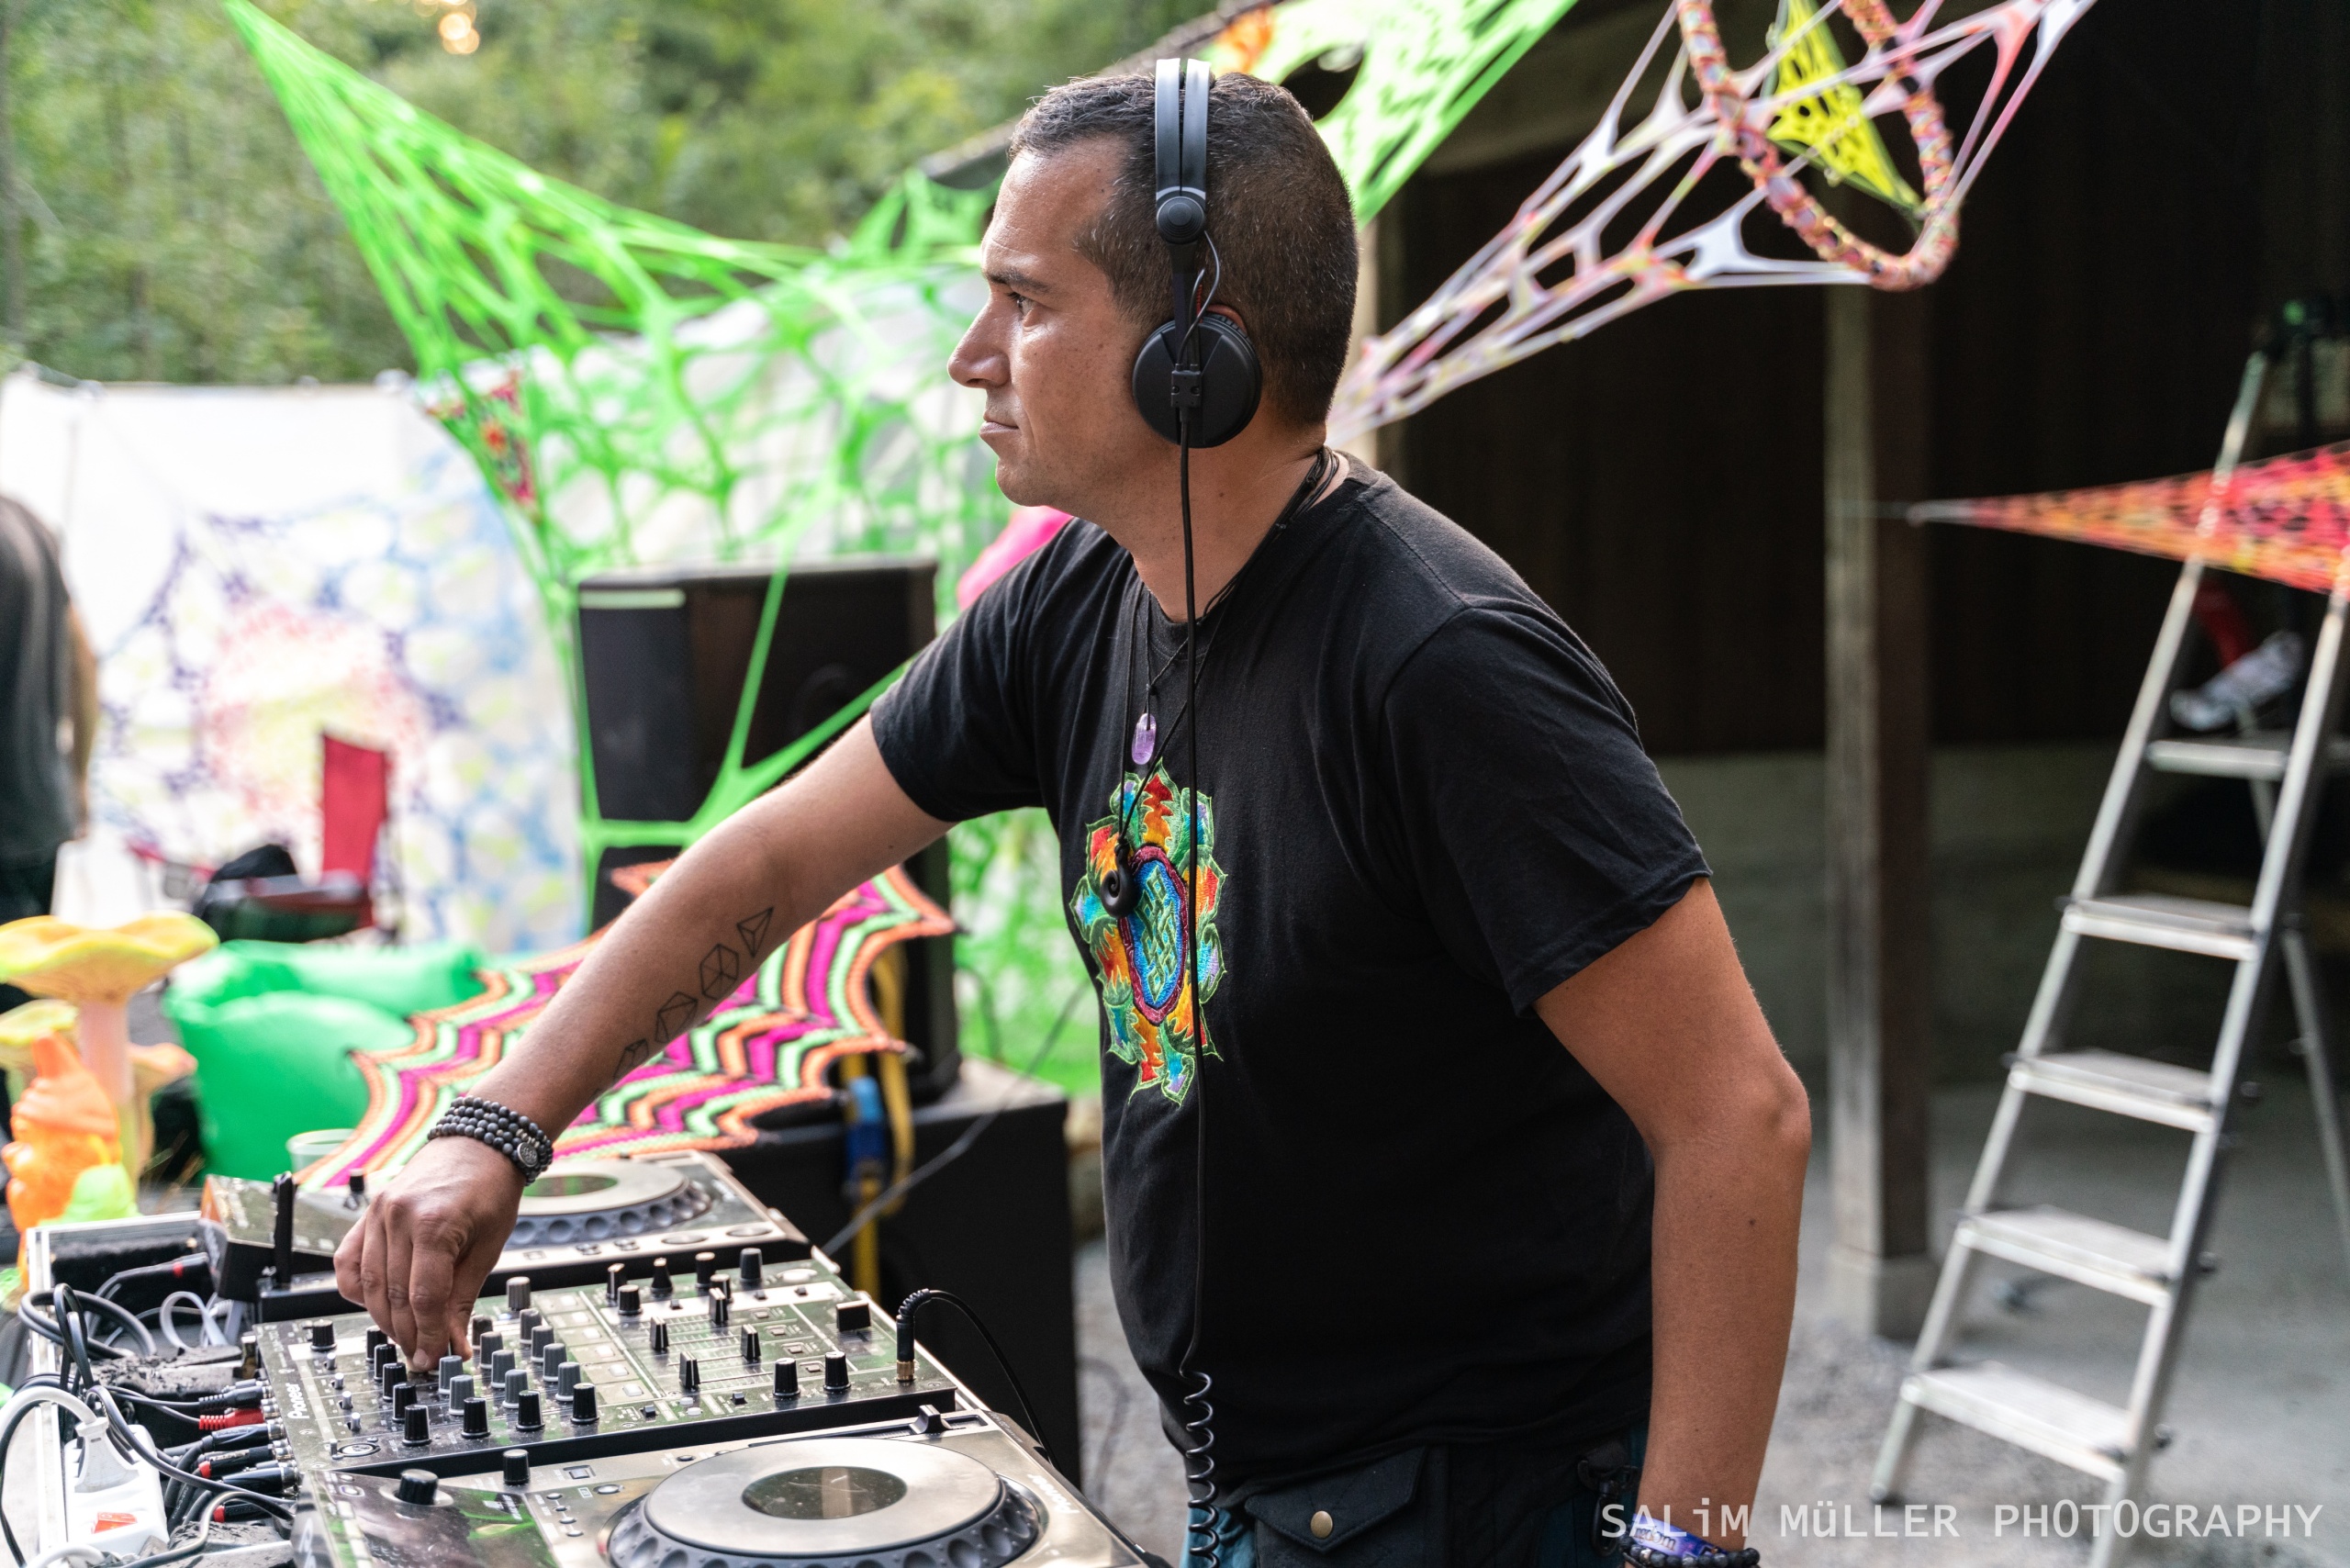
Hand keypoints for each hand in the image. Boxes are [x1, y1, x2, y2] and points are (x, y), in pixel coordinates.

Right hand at [334, 1135, 524, 1370]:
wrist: (478, 1145)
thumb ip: (463, 1298)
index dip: (429, 1335)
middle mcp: (397, 1217)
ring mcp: (376, 1214)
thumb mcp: (488, 1247)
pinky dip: (357, 1290)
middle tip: (422, 1357)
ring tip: (406, 1337)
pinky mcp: (366, 1214)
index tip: (435, 1359)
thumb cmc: (490, 1191)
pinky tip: (377, 1305)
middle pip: (392, 1296)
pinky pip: (348, 1263)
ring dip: (383, 1319)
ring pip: (367, 1285)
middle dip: (407, 1334)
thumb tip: (453, 1345)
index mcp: (434, 1223)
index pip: (423, 1297)